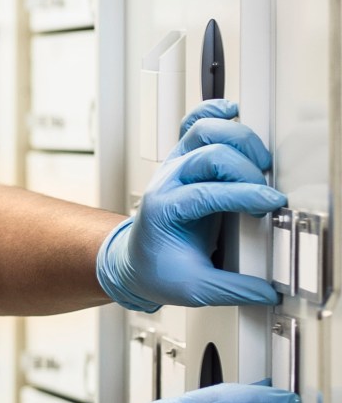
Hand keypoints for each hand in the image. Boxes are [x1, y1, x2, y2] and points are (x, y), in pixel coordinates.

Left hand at [96, 99, 285, 310]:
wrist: (132, 263)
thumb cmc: (156, 271)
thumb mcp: (193, 289)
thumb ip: (231, 290)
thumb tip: (267, 291)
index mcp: (164, 210)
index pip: (206, 192)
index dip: (243, 194)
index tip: (270, 203)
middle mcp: (168, 182)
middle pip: (208, 155)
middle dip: (244, 170)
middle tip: (264, 192)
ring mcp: (175, 168)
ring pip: (202, 132)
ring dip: (236, 140)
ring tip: (258, 161)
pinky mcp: (184, 161)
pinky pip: (192, 125)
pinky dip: (211, 112)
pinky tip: (229, 111)